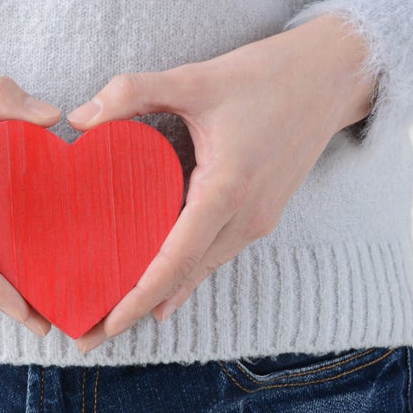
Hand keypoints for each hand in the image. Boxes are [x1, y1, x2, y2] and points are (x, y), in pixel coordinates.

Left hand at [63, 12, 378, 353]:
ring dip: (158, 296)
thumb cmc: (268, 75)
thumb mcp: (196, 76)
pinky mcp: (261, 216)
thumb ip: (133, 92)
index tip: (106, 323)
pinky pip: (214, 255)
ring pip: (200, 270)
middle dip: (136, 310)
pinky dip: (183, 275)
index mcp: (228, 188)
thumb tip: (78, 118)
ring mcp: (257, 220)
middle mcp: (246, 216)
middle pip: (184, 278)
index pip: (177, 258)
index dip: (139, 296)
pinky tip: (156, 293)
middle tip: (88, 336)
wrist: (334, 77)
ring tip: (111, 318)